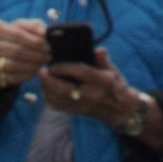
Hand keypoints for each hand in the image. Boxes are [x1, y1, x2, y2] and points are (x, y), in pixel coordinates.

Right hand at [0, 20, 53, 90]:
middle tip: (49, 55)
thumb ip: (35, 26)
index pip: (17, 34)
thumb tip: (45, 33)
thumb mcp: (24, 25)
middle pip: (15, 51)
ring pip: (13, 65)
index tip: (49, 45)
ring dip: (32, 65)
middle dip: (36, 54)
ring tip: (43, 62)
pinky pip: (11, 77)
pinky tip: (36, 70)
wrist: (0, 49)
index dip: (35, 41)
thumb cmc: (17, 33)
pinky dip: (26, 74)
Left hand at [39, 60, 155, 140]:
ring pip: (58, 99)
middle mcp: (91, 95)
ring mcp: (83, 105)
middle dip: (50, 79)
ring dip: (47, 88)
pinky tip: (47, 88)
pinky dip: (49, 97)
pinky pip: (57, 106)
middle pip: (64, 89)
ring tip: (43, 77)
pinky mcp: (76, 112)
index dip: (64, 67)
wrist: (120, 110)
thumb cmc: (116, 86)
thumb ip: (103, 59)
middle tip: (42, 70)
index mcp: (102, 81)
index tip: (53, 62)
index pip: (80, 72)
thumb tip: (98, 50)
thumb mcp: (113, 70)